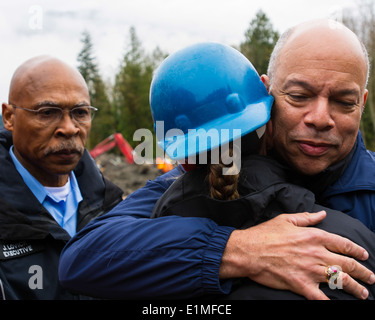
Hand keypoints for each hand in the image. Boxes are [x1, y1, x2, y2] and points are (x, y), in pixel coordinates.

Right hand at [219, 211, 374, 299]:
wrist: (248, 251)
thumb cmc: (265, 234)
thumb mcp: (285, 219)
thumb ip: (307, 218)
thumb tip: (322, 214)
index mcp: (313, 236)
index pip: (342, 244)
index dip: (356, 250)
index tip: (364, 255)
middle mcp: (316, 253)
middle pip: (346, 263)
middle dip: (362, 271)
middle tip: (371, 277)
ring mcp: (309, 270)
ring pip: (340, 280)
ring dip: (355, 287)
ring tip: (363, 293)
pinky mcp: (301, 285)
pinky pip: (321, 298)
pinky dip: (331, 303)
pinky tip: (338, 305)